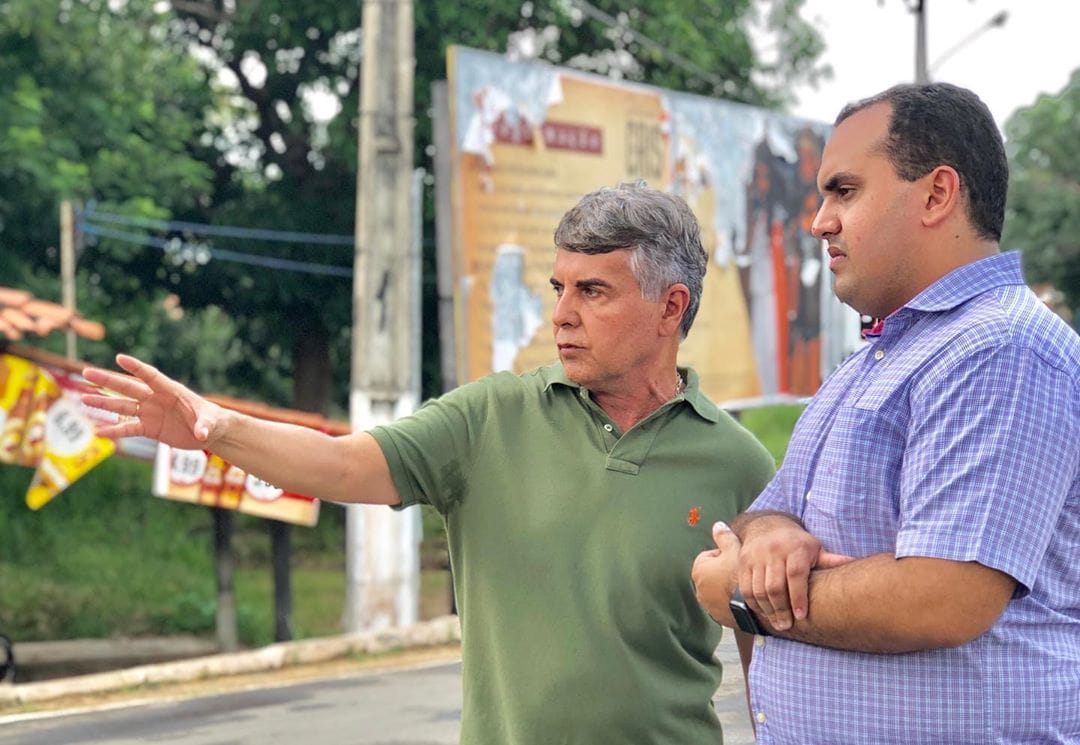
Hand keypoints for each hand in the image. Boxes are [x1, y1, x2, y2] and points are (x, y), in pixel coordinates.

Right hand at [81, 354, 228, 449]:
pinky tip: (98, 432)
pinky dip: (115, 431)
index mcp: (172, 391)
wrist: (210, 432)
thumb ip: (204, 425)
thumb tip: (202, 433)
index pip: (151, 376)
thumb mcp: (211, 423)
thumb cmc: (213, 421)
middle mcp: (157, 399)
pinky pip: (128, 429)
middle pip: (128, 387)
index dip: (136, 368)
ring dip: (104, 402)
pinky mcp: (150, 429)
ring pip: (123, 406)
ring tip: (83, 399)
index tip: (119, 358)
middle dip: (108, 380)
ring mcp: (151, 413)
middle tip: (86, 372)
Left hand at [691, 522, 742, 626]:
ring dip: (728, 588)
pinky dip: (732, 602)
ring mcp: (708, 605)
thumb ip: (724, 537)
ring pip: (719, 591)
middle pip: (713, 574)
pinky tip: (744, 599)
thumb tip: (717, 526)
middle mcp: (699, 589)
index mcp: (699, 570)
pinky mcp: (719, 617)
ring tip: (743, 586)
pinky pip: (725, 606)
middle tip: (739, 572)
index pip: (710, 556)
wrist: (755, 604)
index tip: (735, 559)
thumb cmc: (742, 575)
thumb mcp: (735, 549)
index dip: (725, 555)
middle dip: (724, 572)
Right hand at [737, 516, 852, 630]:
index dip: (798, 597)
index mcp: (795, 548)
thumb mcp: (816, 549)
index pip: (795, 575)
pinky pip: (745, 588)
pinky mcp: (743, 562)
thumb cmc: (797, 544)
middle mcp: (773, 550)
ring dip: (767, 610)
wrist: (768, 527)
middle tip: (787, 626)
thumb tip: (857, 565)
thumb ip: (832, 561)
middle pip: (774, 586)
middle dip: (781, 610)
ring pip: (758, 589)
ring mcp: (755, 556)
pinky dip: (754, 604)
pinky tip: (763, 612)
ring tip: (777, 623)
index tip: (801, 616)